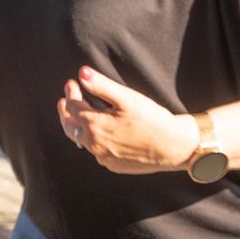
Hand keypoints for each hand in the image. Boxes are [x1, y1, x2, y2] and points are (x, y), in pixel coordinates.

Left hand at [57, 66, 197, 174]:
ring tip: (75, 115)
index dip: (71, 93)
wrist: (175, 147)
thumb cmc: (153, 120)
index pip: (73, 107)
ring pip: (81, 140)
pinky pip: (95, 151)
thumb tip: (82, 73)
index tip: (72, 82)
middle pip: (70, 126)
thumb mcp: (127, 98)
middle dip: (65, 111)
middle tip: (63, 100)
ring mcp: (103, 157)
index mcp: (95, 126)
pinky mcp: (113, 165)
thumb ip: (101, 86)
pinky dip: (90, 139)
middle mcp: (94, 145)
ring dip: (76, 126)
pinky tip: (96, 133)